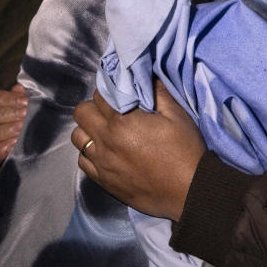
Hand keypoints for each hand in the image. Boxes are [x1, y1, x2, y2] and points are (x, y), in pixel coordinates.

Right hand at [0, 84, 26, 173]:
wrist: (13, 149)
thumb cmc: (13, 120)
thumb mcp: (13, 106)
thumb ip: (16, 97)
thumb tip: (20, 88)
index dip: (6, 98)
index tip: (25, 101)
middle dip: (5, 114)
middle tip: (26, 114)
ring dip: (3, 131)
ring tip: (21, 128)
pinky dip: (1, 150)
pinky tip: (14, 143)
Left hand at [72, 79, 205, 220]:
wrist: (189, 192)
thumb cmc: (185, 150)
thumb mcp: (177, 115)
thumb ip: (158, 92)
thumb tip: (144, 75)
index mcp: (122, 120)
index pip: (100, 94)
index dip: (111, 91)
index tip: (121, 96)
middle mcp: (105, 140)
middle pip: (81, 113)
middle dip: (94, 108)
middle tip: (112, 113)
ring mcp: (101, 163)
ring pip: (77, 137)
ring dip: (89, 131)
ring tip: (107, 133)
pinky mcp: (103, 181)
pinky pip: (82, 162)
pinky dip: (90, 154)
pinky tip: (107, 154)